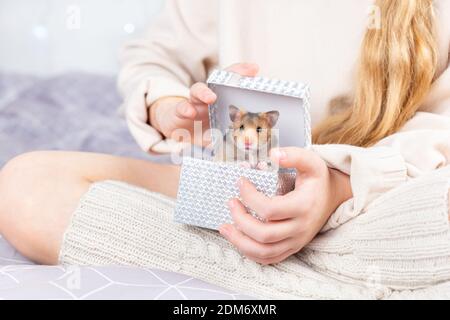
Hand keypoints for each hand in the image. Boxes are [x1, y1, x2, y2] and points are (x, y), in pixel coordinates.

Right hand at [149, 63, 259, 145]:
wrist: (179, 132)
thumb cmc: (205, 129)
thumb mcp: (221, 134)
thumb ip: (233, 136)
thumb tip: (248, 141)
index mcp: (222, 100)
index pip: (232, 84)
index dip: (241, 74)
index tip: (254, 69)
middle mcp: (208, 97)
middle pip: (217, 82)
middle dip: (227, 78)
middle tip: (234, 81)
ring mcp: (193, 103)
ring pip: (197, 91)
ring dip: (204, 92)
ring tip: (211, 97)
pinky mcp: (179, 112)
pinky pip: (181, 108)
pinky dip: (185, 109)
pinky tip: (189, 112)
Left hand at [219, 147, 352, 264]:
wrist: (333, 197)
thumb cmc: (318, 179)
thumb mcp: (312, 161)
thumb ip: (294, 155)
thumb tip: (273, 154)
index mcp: (303, 206)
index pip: (270, 209)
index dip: (250, 197)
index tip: (240, 182)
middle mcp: (300, 228)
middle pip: (264, 234)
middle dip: (241, 220)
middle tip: (231, 203)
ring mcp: (296, 241)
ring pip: (264, 252)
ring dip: (240, 241)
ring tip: (224, 227)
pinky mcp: (292, 248)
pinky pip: (268, 258)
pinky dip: (250, 252)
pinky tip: (238, 239)